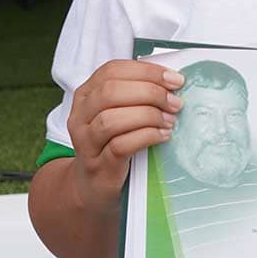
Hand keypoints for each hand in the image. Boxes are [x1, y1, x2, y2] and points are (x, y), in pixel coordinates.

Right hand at [67, 59, 183, 214]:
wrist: (93, 186)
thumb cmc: (112, 143)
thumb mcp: (120, 113)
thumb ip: (137, 95)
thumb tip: (172, 81)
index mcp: (87, 95)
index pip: (112, 70)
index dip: (146, 71)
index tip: (174, 79)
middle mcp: (81, 115)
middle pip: (111, 91)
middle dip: (150, 92)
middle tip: (175, 102)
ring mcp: (86, 141)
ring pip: (112, 119)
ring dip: (148, 116)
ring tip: (170, 121)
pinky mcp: (98, 165)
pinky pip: (119, 146)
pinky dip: (146, 137)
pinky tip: (163, 136)